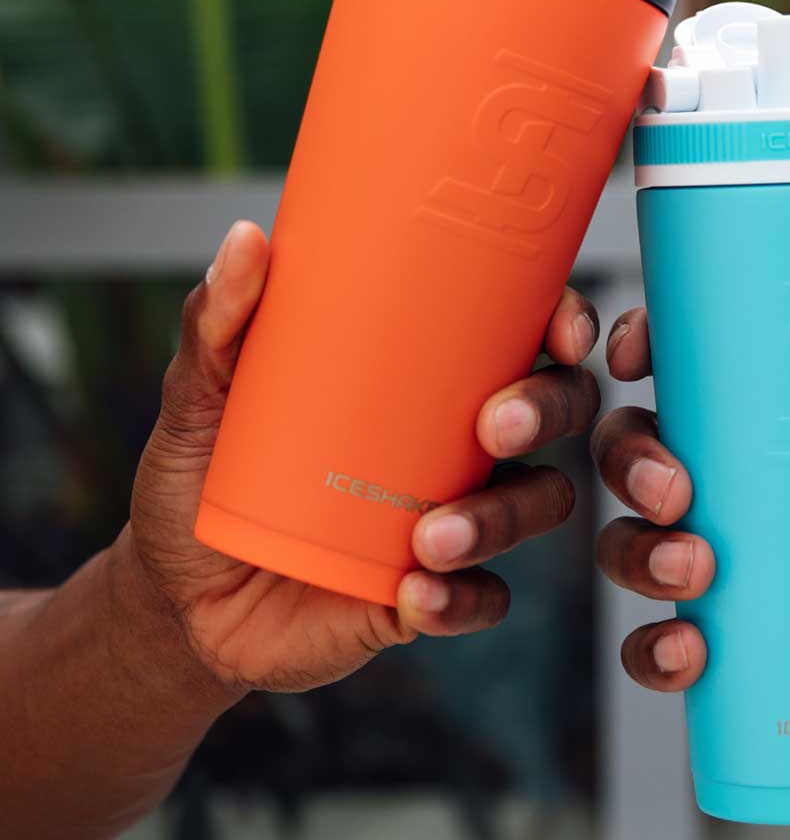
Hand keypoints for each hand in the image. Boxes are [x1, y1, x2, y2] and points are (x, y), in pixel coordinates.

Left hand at [121, 220, 599, 699]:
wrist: (173, 594)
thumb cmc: (205, 473)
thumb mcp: (202, 394)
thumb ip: (217, 322)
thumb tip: (244, 239)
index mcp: (432, 375)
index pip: (526, 331)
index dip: (566, 323)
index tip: (558, 330)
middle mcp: (462, 440)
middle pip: (559, 408)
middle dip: (547, 410)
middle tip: (492, 427)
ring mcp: (457, 516)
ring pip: (539, 503)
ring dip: (500, 518)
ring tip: (429, 541)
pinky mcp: (434, 593)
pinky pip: (485, 599)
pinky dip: (460, 599)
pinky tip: (413, 597)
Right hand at [590, 309, 789, 763]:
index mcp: (770, 429)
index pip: (682, 365)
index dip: (636, 345)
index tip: (637, 357)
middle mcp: (728, 489)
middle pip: (630, 450)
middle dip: (630, 462)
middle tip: (677, 493)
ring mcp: (718, 568)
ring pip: (626, 543)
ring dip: (637, 554)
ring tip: (696, 572)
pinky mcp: (727, 646)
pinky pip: (652, 648)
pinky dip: (651, 653)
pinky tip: (687, 655)